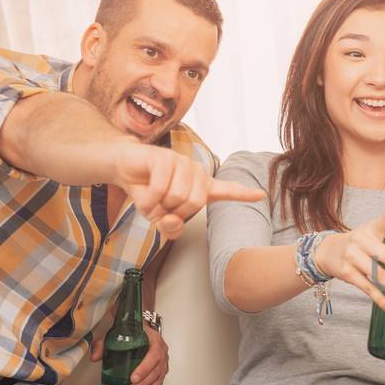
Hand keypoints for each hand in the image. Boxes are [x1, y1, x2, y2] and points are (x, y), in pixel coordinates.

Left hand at [90, 326, 168, 384]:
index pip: (153, 355)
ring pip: (157, 380)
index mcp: (154, 340)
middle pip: (156, 371)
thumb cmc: (133, 331)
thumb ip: (104, 343)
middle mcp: (162, 352)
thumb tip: (95, 357)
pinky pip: (157, 383)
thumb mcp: (116, 333)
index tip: (133, 378)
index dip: (144, 368)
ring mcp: (163, 362)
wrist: (143, 330)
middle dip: (142, 384)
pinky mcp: (161, 370)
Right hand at [111, 143, 265, 239]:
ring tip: (152, 197)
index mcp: (200, 186)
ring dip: (158, 205)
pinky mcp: (164, 158)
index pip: (226, 190)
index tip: (261, 194)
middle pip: (194, 204)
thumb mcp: (159, 216)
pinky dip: (149, 198)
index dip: (243, 194)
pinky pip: (161, 188)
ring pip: (177, 197)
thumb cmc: (147, 192)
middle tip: (161, 207)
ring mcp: (181, 162)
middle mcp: (196, 172)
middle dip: (173, 212)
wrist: (123, 169)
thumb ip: (170, 227)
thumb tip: (173, 222)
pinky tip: (143, 192)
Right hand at [312, 201, 384, 313]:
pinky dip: (380, 300)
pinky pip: (367, 288)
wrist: (326, 251)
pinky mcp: (346, 273)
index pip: (384, 221)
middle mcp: (361, 242)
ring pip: (379, 277)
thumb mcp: (371, 232)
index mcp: (370, 230)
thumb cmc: (357, 243)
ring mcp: (352, 258)